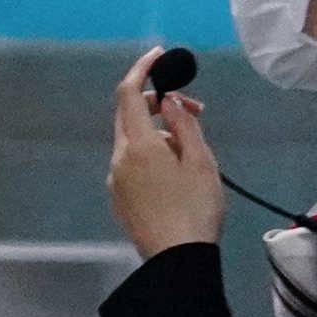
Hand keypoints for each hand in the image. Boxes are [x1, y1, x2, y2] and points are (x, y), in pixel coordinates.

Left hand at [107, 53, 222, 257]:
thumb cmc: (195, 209)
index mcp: (138, 145)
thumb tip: (166, 100)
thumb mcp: (201, 162)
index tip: (159, 56)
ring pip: (132, 141)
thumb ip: (183, 125)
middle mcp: (119, 158)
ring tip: (193, 150)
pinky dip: (151, 153)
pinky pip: (132, 163)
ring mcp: (115, 180)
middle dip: (157, 104)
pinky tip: (176, 172)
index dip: (141, 69)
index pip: (129, 93)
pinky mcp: (119, 198)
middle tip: (194, 111)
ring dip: (158, 132)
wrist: (176, 260)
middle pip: (128, 116)